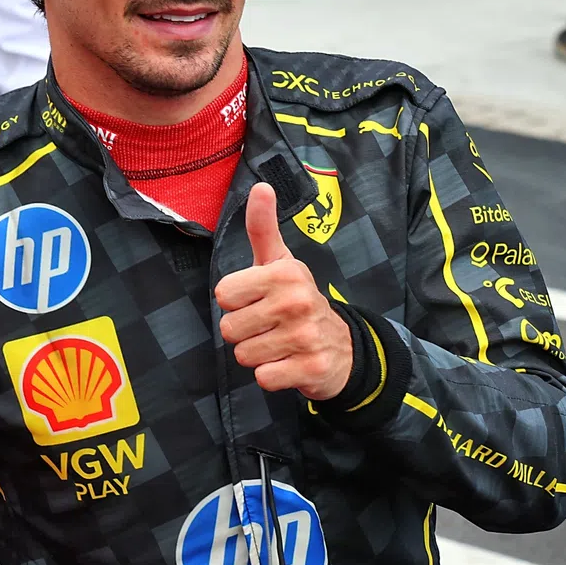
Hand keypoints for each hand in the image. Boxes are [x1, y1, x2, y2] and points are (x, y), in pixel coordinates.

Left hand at [216, 183, 352, 399]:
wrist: (342, 347)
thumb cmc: (298, 300)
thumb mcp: (280, 262)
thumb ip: (263, 228)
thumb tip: (261, 186)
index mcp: (284, 273)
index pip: (223, 295)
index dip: (236, 302)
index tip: (258, 300)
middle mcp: (296, 302)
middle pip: (230, 329)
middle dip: (245, 332)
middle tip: (269, 326)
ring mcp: (305, 337)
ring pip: (244, 355)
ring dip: (257, 355)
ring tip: (279, 344)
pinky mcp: (310, 369)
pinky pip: (264, 378)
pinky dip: (272, 375)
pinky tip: (288, 362)